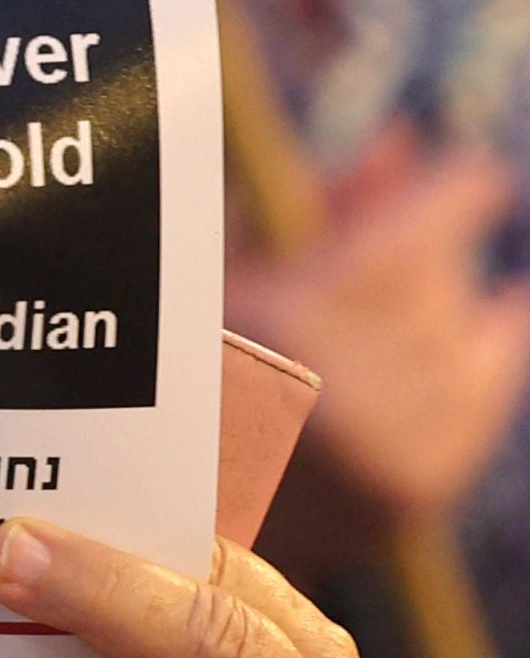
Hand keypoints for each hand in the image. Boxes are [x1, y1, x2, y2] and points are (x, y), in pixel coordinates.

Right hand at [225, 131, 529, 523]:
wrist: (170, 514)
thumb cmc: (186, 369)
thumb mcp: (226, 271)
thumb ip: (313, 205)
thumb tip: (404, 143)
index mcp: (283, 320)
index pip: (414, 235)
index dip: (458, 195)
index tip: (477, 178)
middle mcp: (346, 383)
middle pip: (439, 286)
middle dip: (438, 252)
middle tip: (422, 237)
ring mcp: (388, 443)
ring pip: (469, 344)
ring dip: (459, 309)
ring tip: (441, 292)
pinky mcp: (416, 487)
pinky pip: (482, 404)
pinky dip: (486, 364)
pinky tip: (486, 334)